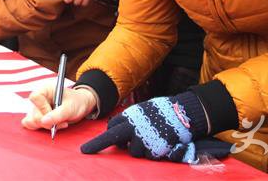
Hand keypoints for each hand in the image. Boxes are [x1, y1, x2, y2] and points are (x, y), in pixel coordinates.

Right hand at [22, 83, 96, 131]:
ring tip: (60, 124)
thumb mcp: (70, 108)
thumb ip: (57, 115)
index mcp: (46, 90)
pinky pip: (32, 125)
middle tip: (62, 122)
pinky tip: (54, 126)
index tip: (54, 114)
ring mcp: (38, 108)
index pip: (35, 98)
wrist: (82, 105)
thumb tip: (43, 122)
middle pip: (34, 112)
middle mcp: (40, 98)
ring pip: (32, 120)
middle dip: (48, 121)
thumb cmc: (77, 102)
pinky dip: (42, 128)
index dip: (42, 108)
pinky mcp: (40, 116)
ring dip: (46, 126)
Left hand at [80, 92, 220, 162]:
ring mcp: (142, 139)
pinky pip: (147, 155)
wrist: (182, 114)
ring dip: (138, 148)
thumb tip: (117, 129)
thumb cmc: (160, 112)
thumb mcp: (142, 111)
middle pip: (111, 137)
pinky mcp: (153, 149)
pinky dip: (152, 152)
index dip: (110, 133)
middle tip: (85, 150)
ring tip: (151, 138)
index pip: (111, 127)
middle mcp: (132, 127)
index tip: (95, 144)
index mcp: (129, 116)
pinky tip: (159, 143)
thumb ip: (130, 120)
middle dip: (97, 144)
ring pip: (132, 151)